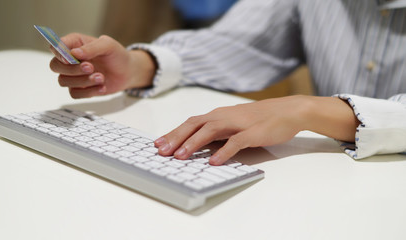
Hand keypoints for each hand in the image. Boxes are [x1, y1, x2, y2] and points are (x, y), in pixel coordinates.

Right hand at [49, 33, 155, 97]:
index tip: (70, 58)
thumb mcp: (108, 45)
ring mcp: (73, 75)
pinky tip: (102, 87)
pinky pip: (74, 94)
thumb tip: (74, 53)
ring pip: (63, 81)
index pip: (55, 46)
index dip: (58, 53)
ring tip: (101, 77)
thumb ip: (92, 47)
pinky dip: (89, 92)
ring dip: (83, 81)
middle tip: (91, 67)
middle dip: (72, 69)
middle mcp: (70, 59)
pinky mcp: (79, 89)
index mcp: (74, 43)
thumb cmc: (117, 55)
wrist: (128, 72)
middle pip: (55, 66)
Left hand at [154, 95, 359, 164]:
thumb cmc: (260, 119)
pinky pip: (235, 142)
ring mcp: (238, 123)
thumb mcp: (234, 124)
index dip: (173, 133)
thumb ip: (217, 133)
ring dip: (193, 143)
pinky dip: (224, 151)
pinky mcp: (253, 132)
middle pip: (194, 125)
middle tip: (161, 151)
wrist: (288, 110)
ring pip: (210, 130)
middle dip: (176, 137)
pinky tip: (214, 161)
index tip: (158, 143)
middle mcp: (224, 116)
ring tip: (180, 157)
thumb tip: (198, 145)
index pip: (191, 123)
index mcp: (218, 114)